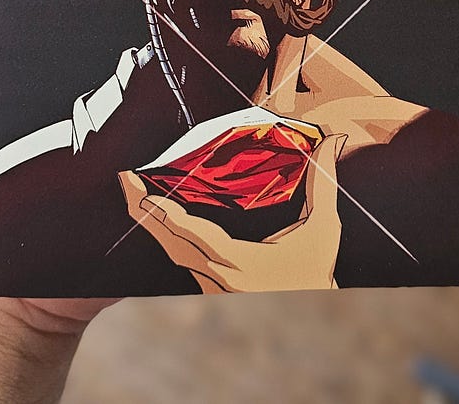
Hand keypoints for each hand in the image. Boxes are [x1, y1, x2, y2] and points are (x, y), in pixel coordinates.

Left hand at [117, 132, 347, 292]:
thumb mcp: (323, 228)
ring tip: (134, 194)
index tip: (142, 190)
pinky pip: (181, 259)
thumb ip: (322, 182)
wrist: (312, 317)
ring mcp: (212, 285)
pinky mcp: (211, 287)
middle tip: (125, 181)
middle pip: (170, 242)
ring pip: (171, 252)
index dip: (163, 213)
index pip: (192, 234)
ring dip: (151, 224)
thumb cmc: (318, 271)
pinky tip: (157, 217)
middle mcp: (219, 276)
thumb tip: (333, 139)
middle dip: (144, 212)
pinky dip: (166, 236)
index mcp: (240, 262)